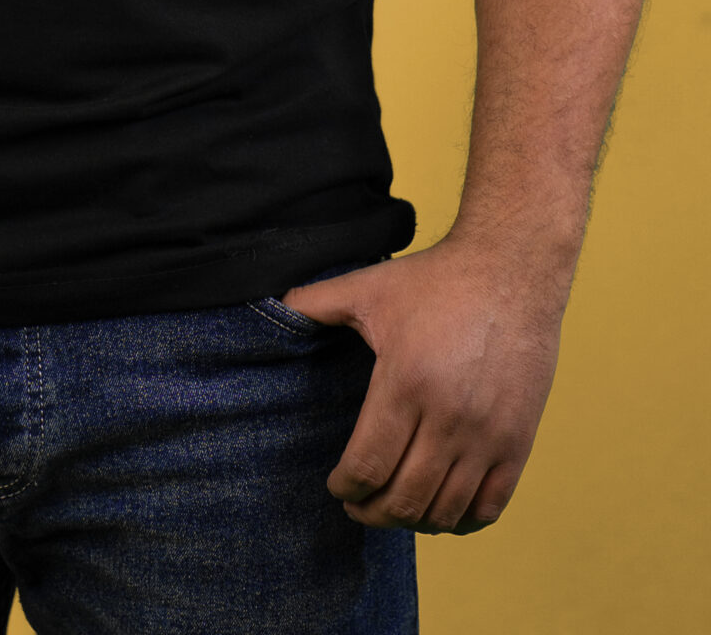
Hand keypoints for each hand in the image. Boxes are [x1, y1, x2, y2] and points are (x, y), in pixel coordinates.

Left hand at [282, 237, 564, 533]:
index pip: (367, 467)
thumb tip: (273, 307)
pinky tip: (442, 510)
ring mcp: (487, 435)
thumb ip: (316, 303)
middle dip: (372, 513)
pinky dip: (461, 522)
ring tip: (396, 508)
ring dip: (413, 521)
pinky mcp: (518, 441)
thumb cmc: (436, 280)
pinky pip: (489, 508)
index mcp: (405, 383)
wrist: (511, 269)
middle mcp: (448, 417)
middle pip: (403, 500)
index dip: (345, 489)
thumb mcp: (369, 286)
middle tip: (359, 506)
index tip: (337, 488)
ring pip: (444, 512)